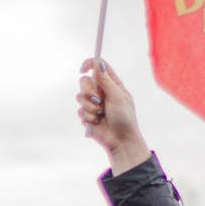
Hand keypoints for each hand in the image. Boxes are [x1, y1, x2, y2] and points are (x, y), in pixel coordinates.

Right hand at [79, 59, 150, 174]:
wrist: (120, 141)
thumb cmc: (125, 118)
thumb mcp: (117, 97)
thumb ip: (106, 82)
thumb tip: (98, 64)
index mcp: (112, 84)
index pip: (98, 67)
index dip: (89, 64)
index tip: (83, 69)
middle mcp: (101, 92)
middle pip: (85, 81)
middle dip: (87, 91)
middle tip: (96, 100)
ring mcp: (93, 103)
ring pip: (80, 96)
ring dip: (89, 107)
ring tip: (100, 114)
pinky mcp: (87, 115)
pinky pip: (80, 111)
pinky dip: (88, 117)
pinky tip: (97, 122)